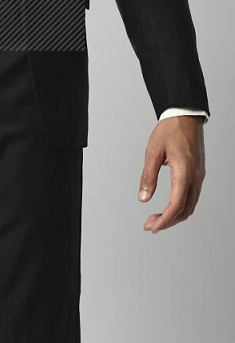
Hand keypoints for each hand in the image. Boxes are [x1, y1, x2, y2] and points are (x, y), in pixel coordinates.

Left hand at [138, 116, 205, 232]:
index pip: (175, 205)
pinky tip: (168, 206)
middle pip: (184, 210)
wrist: (185, 116)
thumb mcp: (153, 152)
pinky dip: (180, 206)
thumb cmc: (170, 130)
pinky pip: (192, 197)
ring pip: (190, 205)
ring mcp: (198, 176)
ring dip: (174, 215)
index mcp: (184, 173)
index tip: (152, 227)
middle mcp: (195, 177)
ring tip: (156, 217)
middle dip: (167, 222)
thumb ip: (148, 177)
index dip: (164, 220)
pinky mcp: (198, 173)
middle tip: (150, 225)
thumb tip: (143, 198)